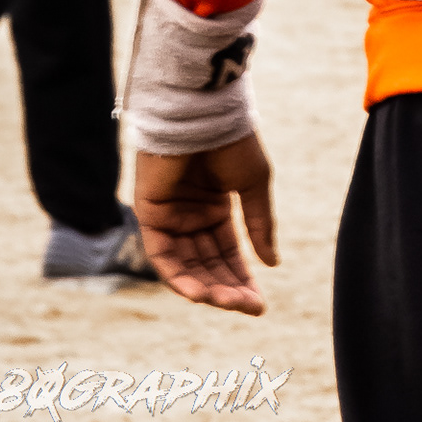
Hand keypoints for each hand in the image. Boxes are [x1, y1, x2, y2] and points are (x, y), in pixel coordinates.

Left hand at [134, 134, 276, 314]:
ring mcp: (169, 216)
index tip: (260, 305)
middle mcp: (191, 216)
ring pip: (186, 266)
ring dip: (206, 288)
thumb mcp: (254, 186)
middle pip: (208, 265)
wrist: (204, 114)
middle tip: (247, 307)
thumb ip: (259, 225)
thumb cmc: (232, 142)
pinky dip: (179, 277)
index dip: (243, 280)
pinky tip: (201, 293)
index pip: (229, 254)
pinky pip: (162, 256)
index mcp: (216, 208)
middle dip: (227, 289)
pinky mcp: (149, 214)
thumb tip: (271, 263)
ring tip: (227, 303)